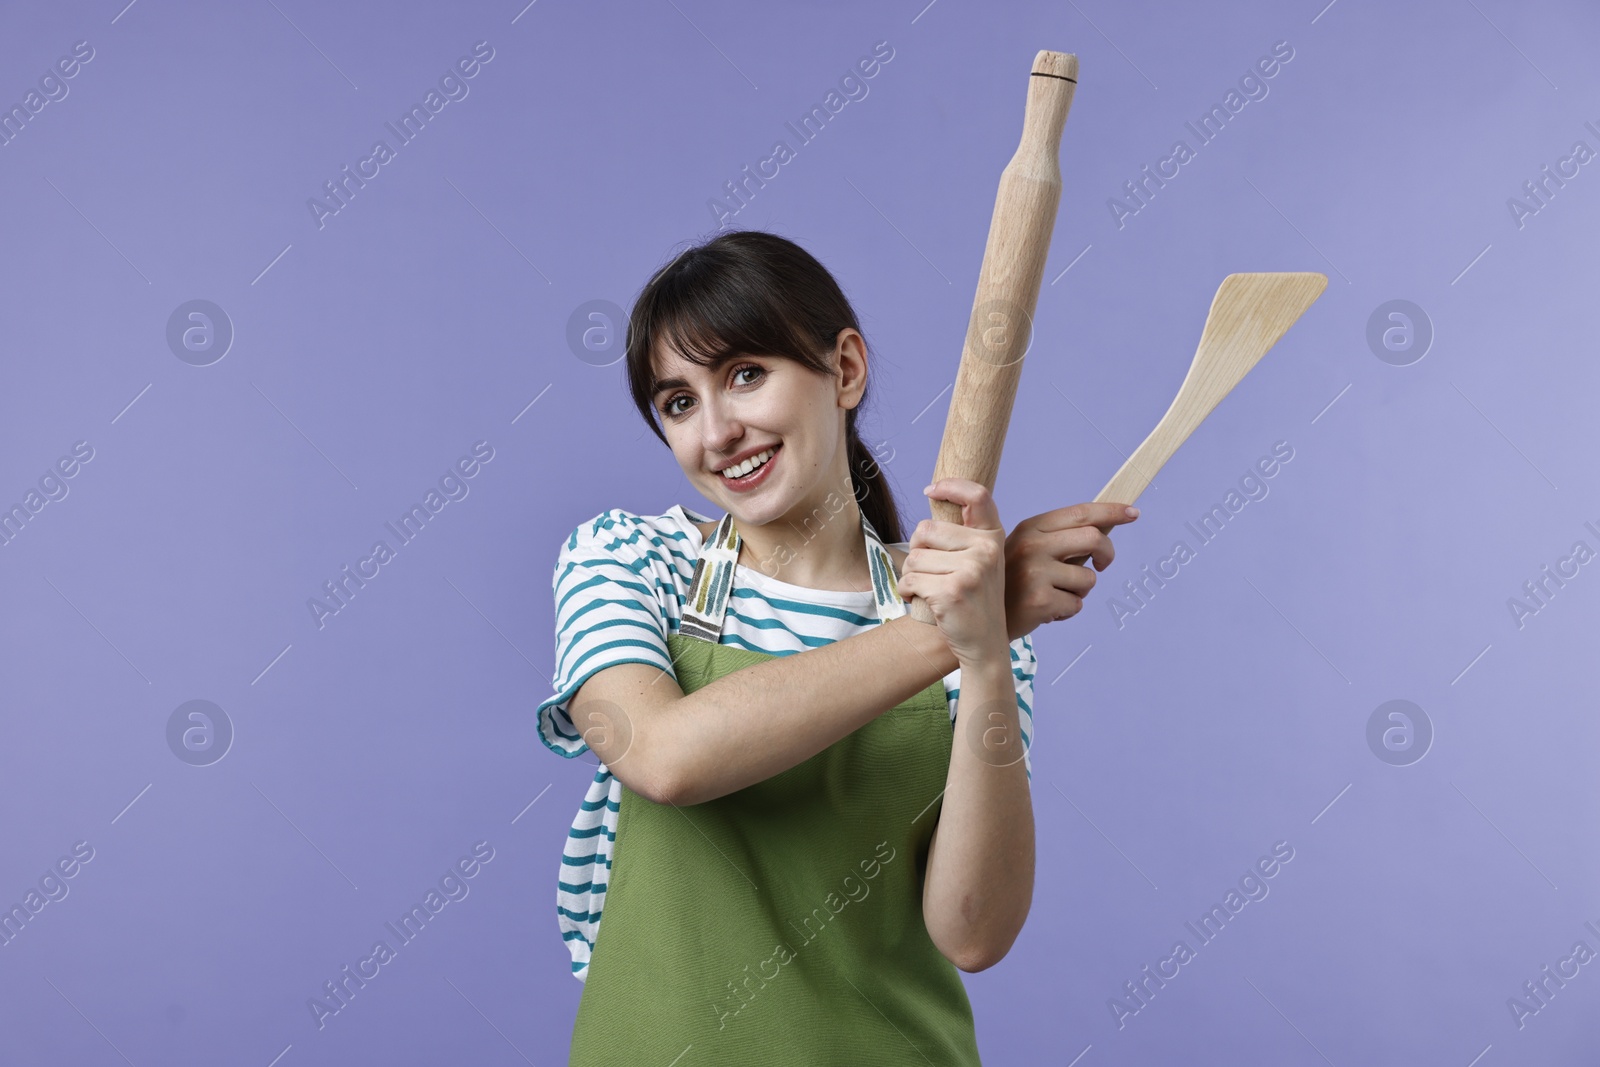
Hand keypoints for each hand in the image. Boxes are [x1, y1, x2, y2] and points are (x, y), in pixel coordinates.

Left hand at [897, 479, 1009, 668]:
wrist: (984, 645)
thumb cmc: (974, 601)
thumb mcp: (981, 562)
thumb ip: (965, 535)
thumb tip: (933, 495)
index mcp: (993, 538)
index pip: (977, 496)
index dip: (952, 486)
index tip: (930, 490)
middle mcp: (986, 550)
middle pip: (926, 530)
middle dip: (917, 552)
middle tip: (931, 574)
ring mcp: (971, 570)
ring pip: (914, 557)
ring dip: (911, 576)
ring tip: (930, 591)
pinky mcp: (952, 591)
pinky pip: (909, 579)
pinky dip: (907, 592)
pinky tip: (923, 602)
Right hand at [1002, 502, 1140, 639]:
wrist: (976, 615)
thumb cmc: (1011, 583)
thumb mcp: (1028, 550)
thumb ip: (1061, 538)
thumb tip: (1106, 526)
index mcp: (1031, 527)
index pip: (1080, 512)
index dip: (1111, 511)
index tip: (1133, 513)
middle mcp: (1032, 544)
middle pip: (1094, 539)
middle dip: (1108, 554)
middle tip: (1102, 566)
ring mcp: (1035, 572)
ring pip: (1089, 578)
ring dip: (1081, 591)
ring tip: (1056, 595)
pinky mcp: (1040, 599)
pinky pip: (1077, 604)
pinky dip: (1068, 610)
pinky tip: (1046, 610)